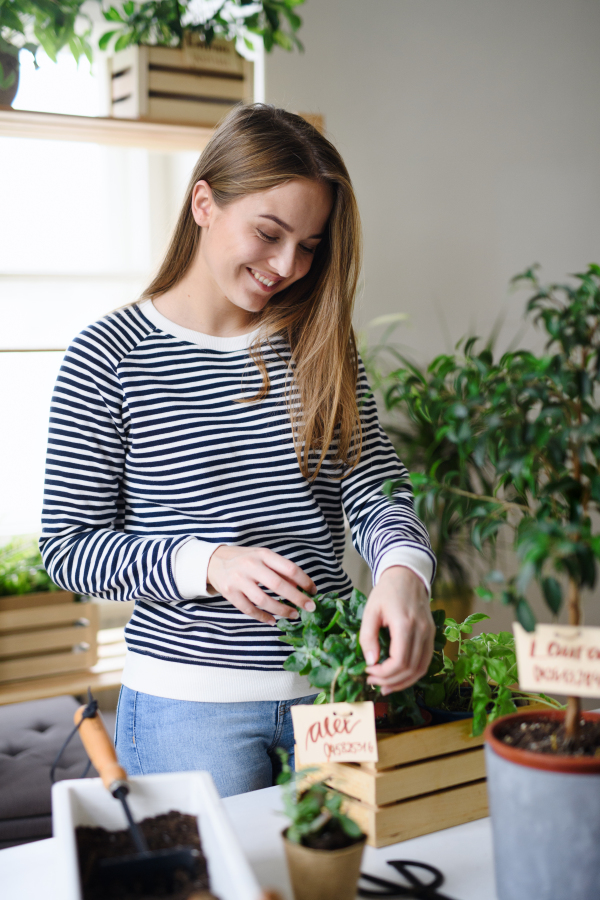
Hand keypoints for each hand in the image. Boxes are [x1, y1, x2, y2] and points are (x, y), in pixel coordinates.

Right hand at [206, 545, 316, 625]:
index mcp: (263, 554)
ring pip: (264, 600)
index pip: (289, 568)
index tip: (313, 591)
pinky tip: (272, 621)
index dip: (304, 581)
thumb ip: (280, 570)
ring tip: (293, 615)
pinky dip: (262, 617)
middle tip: (310, 608)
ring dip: (281, 610)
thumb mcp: (262, 557)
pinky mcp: (229, 593)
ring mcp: (239, 580)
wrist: (213, 561)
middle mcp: (251, 566)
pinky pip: (249, 610)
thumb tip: (300, 587)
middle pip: (278, 585)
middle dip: (297, 598)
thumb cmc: (244, 559)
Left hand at [360, 566, 433, 694]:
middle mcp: (422, 631)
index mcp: (405, 624)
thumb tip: (370, 662)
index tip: (368, 672)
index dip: (384, 673)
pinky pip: (425, 661)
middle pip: (411, 669)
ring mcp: (430, 634)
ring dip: (403, 682)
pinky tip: (398, 677)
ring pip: (421, 669)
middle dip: (391, 681)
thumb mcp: (371, 611)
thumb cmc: (387, 591)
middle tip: (372, 682)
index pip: (400, 661)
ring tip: (385, 686)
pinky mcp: (431, 635)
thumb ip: (368, 636)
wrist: (407, 576)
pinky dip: (412, 674)